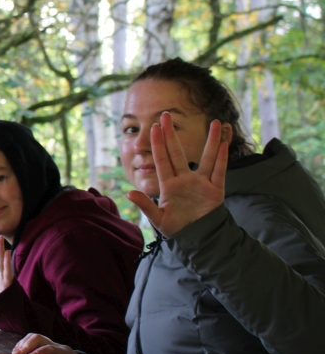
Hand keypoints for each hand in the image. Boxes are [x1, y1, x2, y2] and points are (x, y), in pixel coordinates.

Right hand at [12, 333, 93, 353]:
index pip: (52, 349)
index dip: (41, 351)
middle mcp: (58, 347)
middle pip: (41, 339)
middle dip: (28, 345)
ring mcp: (51, 345)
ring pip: (35, 337)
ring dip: (23, 343)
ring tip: (15, 353)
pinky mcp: (45, 347)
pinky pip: (32, 341)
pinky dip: (23, 344)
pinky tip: (17, 351)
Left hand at [127, 112, 228, 237]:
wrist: (197, 238)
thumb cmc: (176, 228)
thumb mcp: (158, 218)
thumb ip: (145, 205)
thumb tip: (129, 193)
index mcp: (168, 185)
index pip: (162, 160)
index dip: (159, 143)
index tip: (154, 127)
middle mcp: (184, 179)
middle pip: (177, 152)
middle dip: (172, 134)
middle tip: (166, 114)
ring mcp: (201, 183)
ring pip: (206, 157)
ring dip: (211, 140)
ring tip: (215, 121)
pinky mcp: (215, 190)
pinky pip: (219, 171)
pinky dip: (222, 157)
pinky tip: (225, 143)